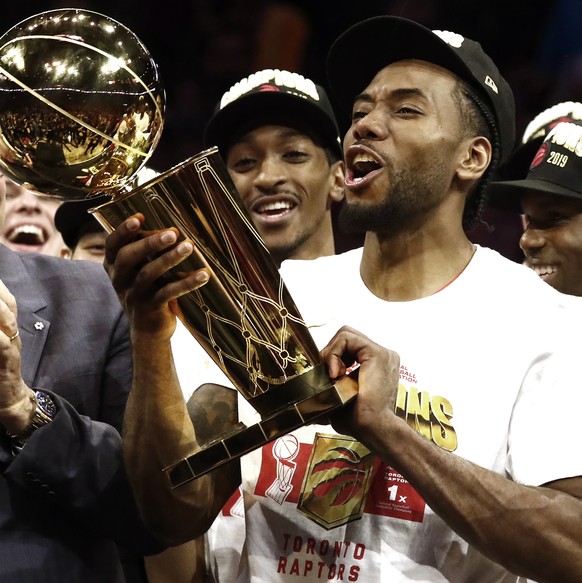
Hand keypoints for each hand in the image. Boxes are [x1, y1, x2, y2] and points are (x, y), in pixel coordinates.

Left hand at [0, 279, 33, 432]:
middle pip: (7, 306)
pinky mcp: (6, 364)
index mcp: (7, 328)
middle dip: (0, 293)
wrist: (10, 401)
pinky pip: (2, 346)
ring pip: (6, 322)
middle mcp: (11, 334)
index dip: (1, 288)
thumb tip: (1, 315)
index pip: (7, 301)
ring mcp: (11, 348)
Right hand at [104, 214, 209, 338]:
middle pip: (128, 257)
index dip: (123, 231)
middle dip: (150, 243)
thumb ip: (147, 252)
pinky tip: (203, 274)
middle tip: (173, 232)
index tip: (139, 218)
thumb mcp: (140, 271)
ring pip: (149, 274)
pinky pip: (169, 292)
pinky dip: (187, 282)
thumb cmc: (147, 291)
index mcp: (114, 267)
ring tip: (189, 246)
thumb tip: (171, 228)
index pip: (112, 245)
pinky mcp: (150, 308)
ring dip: (170, 258)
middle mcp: (120, 280)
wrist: (148, 330)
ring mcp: (134, 295)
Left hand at [321, 326, 399, 444]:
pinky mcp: (377, 353)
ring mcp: (382, 353)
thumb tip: (308, 388)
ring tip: (334, 375)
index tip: (331, 377)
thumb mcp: (340, 396)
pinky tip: (336, 373)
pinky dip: (334, 352)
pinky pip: (346, 338)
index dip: (334, 356)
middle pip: (347, 337)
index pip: (349, 346)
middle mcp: (383, 356)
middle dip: (331, 352)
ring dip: (332, 353)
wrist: (373, 428)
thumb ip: (330, 385)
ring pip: (345, 334)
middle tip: (330, 374)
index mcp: (377, 364)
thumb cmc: (359, 420)